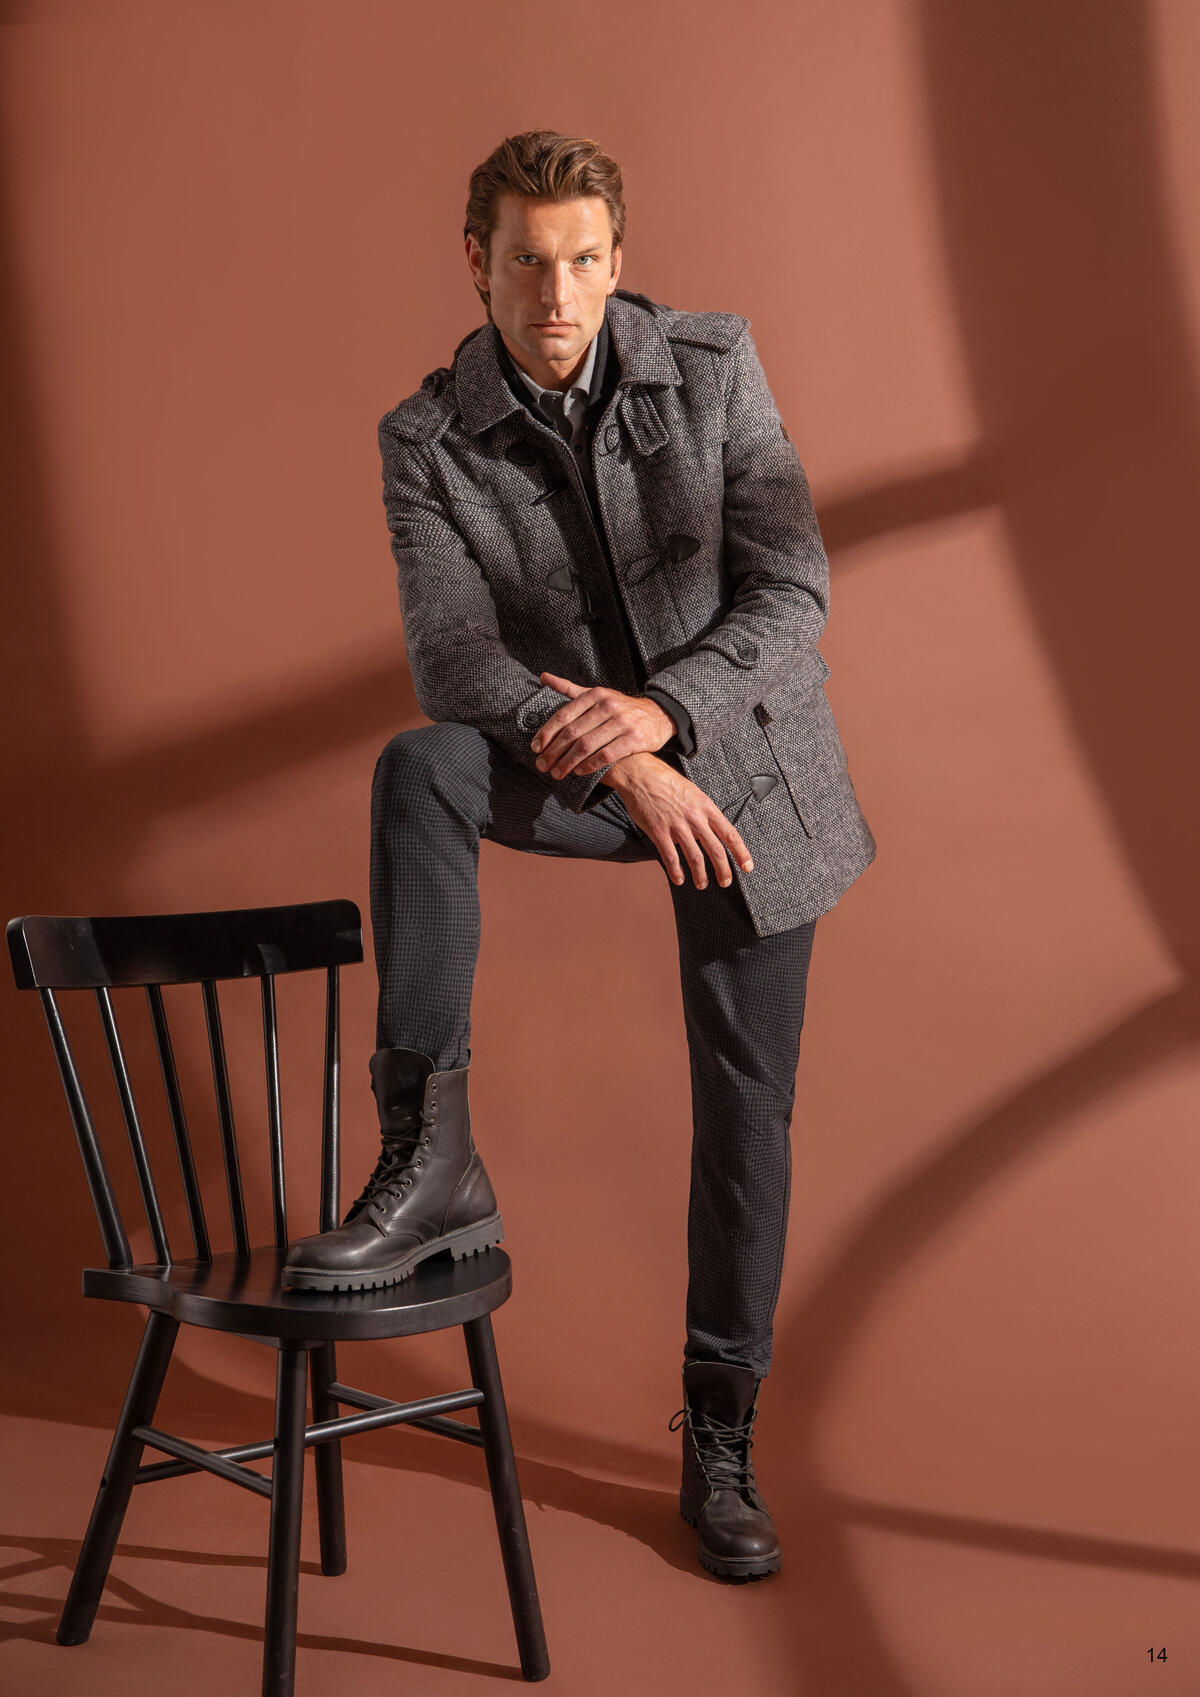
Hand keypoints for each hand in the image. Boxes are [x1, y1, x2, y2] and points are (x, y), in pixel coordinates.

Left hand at [530, 672, 675, 777]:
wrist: (659, 715)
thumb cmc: (621, 707)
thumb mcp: (598, 694)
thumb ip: (569, 689)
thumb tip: (543, 677)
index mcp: (595, 695)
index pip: (564, 715)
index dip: (547, 733)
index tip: (536, 748)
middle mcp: (607, 706)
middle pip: (572, 733)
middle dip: (554, 752)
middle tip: (542, 766)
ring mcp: (621, 722)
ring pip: (586, 745)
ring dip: (568, 762)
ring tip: (558, 773)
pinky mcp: (633, 739)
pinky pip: (605, 755)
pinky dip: (589, 766)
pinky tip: (579, 772)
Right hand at [606, 754, 753, 890]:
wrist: (640, 773)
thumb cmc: (666, 781)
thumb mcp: (693, 792)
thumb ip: (702, 813)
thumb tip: (708, 833)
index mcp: (706, 806)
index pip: (730, 834)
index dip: (741, 853)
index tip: (747, 867)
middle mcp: (695, 817)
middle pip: (716, 850)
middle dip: (724, 870)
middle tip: (725, 882)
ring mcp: (676, 825)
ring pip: (695, 857)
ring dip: (701, 875)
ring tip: (702, 884)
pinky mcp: (658, 831)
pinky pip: (671, 857)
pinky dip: (676, 872)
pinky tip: (679, 879)